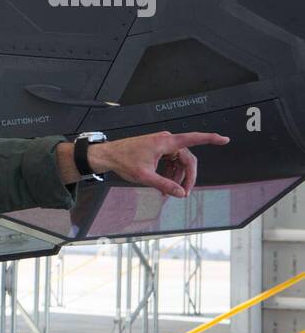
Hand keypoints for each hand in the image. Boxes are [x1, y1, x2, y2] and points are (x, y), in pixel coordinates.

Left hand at [96, 131, 229, 197]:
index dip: (211, 138)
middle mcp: (166, 140)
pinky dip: (170, 173)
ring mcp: (162, 144)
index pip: (193, 138)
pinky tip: (164, 187)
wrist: (107, 155)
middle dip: (187, 177)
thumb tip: (181, 193)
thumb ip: (165, 185)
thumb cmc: (123, 161)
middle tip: (185, 193)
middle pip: (187, 159)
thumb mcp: (145, 176)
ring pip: (178, 162)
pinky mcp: (157, 149)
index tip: (224, 139)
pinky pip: (170, 162)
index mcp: (165, 142)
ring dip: (177, 177)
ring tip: (169, 193)